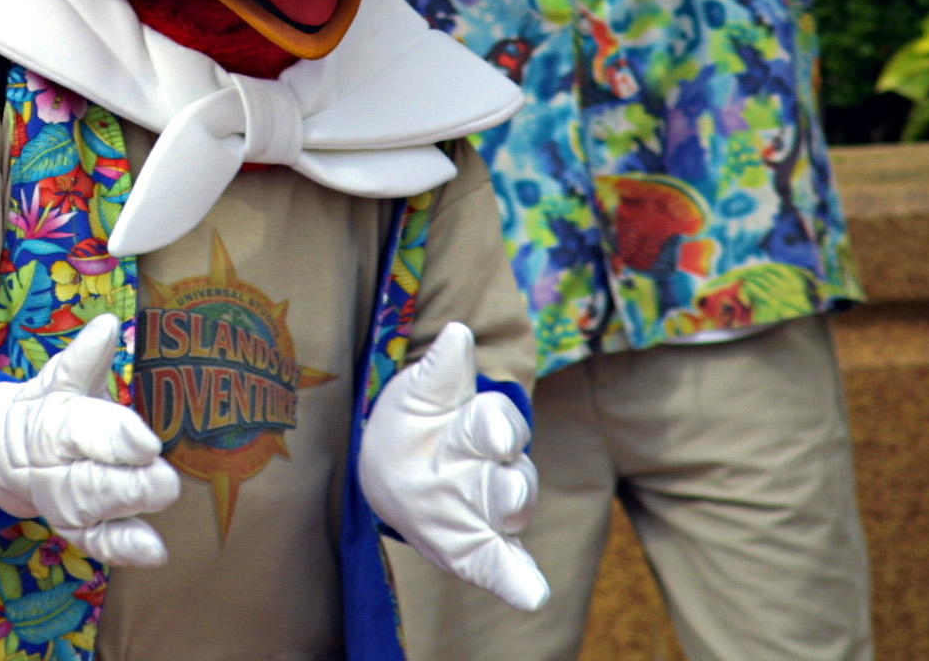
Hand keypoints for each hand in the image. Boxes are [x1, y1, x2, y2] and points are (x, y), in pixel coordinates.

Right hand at [0, 313, 180, 566]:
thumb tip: (106, 324)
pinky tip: (154, 552)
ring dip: (126, 516)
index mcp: (53, 423)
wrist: (2, 450)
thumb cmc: (48, 406)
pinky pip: (96, 543)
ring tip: (161, 516)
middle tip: (166, 482)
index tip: (147, 442)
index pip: (82, 431)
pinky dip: (122, 549)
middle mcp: (55, 468)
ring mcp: (62, 503)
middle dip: (128, 486)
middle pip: (89, 482)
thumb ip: (85, 358)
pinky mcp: (75, 529)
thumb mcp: (60, 378)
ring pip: (91, 514)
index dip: (115, 438)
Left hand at [359, 322, 547, 611]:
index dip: (498, 428)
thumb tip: (455, 333)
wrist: (395, 460)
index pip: (496, 424)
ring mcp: (491, 508)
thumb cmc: (416, 420)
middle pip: (517, 478)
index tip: (498, 434)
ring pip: (514, 512)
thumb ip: (441, 370)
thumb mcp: (419, 392)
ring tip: (503, 520)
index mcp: (479, 427)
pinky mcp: (483, 546)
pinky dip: (520, 581)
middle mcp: (494, 469)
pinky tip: (532, 595)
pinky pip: (506, 566)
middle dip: (513, 485)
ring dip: (511, 517)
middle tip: (505, 488)